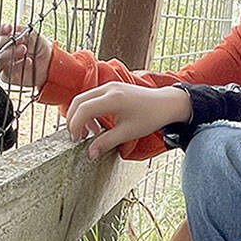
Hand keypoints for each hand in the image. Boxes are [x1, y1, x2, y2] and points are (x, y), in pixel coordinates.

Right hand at [0, 22, 50, 87]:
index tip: (9, 28)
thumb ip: (26, 34)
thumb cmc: (39, 48)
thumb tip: (17, 32)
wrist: (48, 64)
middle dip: (5, 40)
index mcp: (5, 37)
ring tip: (24, 49)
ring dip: (11, 53)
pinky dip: (17, 66)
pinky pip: (7, 72)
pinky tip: (28, 61)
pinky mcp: (6, 76)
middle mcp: (2, 50)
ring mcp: (3, 63)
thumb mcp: (35, 37)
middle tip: (20, 40)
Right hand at [65, 81, 192, 159]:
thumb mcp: (127, 133)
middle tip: (76, 137)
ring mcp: (110, 86)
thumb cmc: (150, 117)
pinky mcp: (113, 88)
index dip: (75, 125)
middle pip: (78, 101)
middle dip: (73, 120)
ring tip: (88, 133)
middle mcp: (108, 89)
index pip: (83, 109)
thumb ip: (106, 142)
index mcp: (112, 98)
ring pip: (84, 98)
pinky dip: (89, 110)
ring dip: (81, 115)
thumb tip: (90, 154)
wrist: (167, 103)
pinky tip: (97, 125)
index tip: (76, 140)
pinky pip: (93, 97)